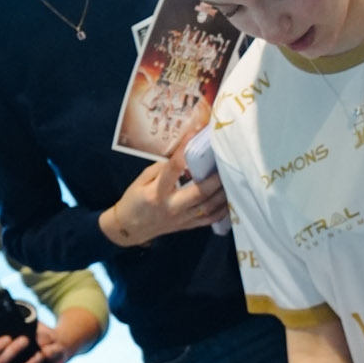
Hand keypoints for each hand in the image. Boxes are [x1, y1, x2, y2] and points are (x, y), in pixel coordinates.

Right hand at [99, 144, 227, 248]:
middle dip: (216, 178)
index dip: (185, 150)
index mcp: (157, 192)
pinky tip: (230, 198)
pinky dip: (223, 209)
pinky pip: (210, 219)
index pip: (174, 169)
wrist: (131, 228)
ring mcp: (182, 218)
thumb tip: (182, 155)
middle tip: (226, 162)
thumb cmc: (135, 200)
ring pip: (209, 206)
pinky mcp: (188, 226)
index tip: (195, 134)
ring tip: (233, 178)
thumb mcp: (141, 180)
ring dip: (223, 193)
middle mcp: (172, 206)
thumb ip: (161, 168)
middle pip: (200, 192)